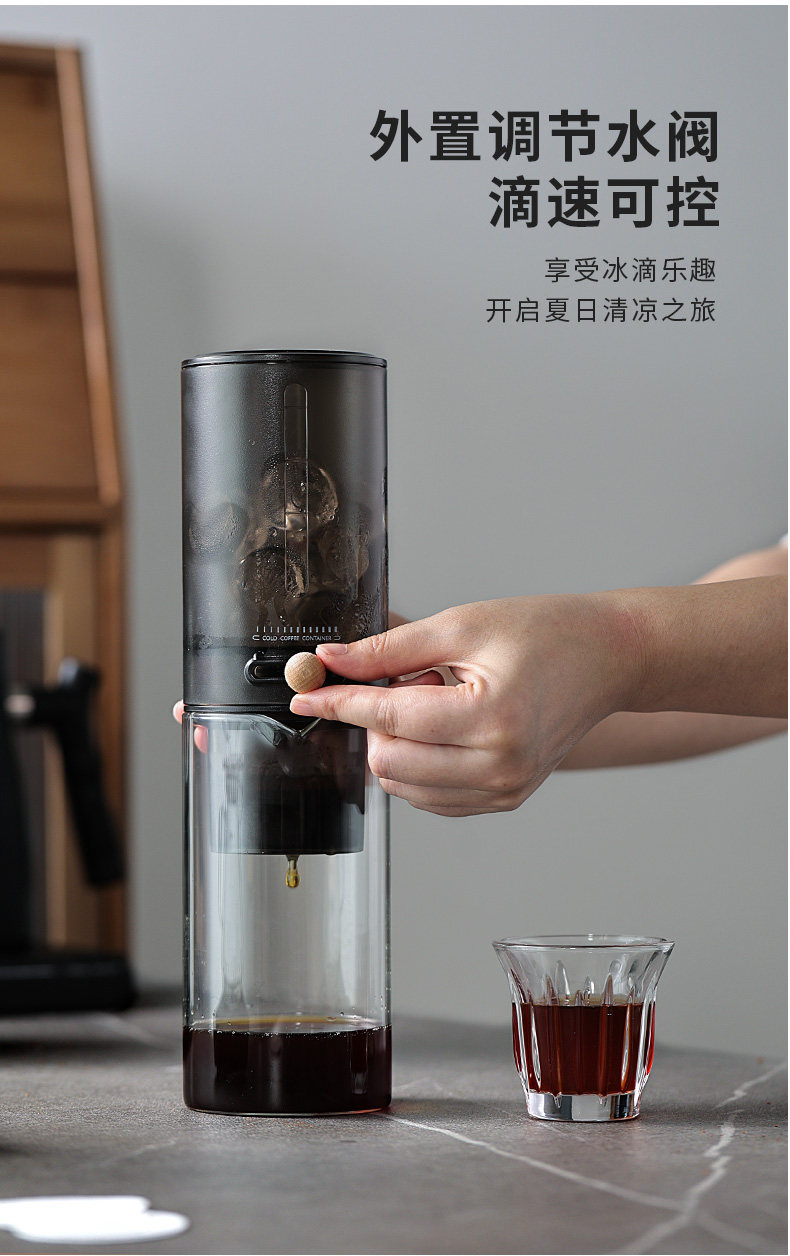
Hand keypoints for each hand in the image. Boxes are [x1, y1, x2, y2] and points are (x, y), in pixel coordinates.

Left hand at [289, 595, 640, 815]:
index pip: (387, 716)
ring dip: (399, 741)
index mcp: (489, 718)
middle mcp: (498, 766)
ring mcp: (503, 791)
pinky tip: (447, 725)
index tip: (304, 693)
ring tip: (442, 698)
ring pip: (402, 785)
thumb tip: (330, 661)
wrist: (608, 659)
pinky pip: (429, 797)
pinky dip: (418, 763)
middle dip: (378, 718)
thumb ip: (389, 649)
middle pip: (386, 761)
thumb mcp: (462, 625)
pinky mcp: (503, 800)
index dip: (338, 702)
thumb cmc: (545, 633)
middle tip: (416, 676)